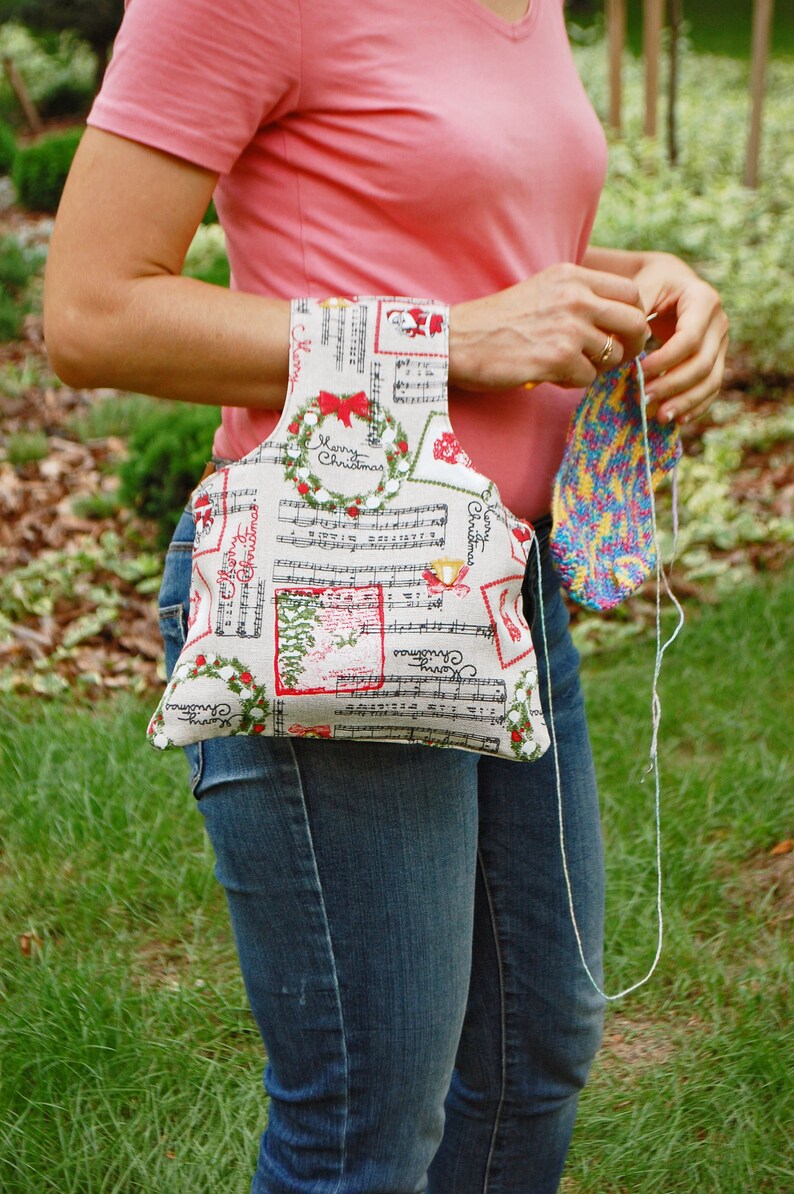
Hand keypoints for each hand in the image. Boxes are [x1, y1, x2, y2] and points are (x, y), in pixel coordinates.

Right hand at [449, 263, 651, 391]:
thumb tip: (619, 319)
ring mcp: (568, 328)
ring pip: (613, 355)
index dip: (633, 316)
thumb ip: (580, 296)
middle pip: (635, 322)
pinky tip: (550, 375)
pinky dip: (573, 382)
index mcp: (573, 276)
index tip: (621, 332)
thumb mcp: (543, 290)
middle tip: (616, 357)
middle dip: (632, 345)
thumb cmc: (498, 321)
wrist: (457, 340)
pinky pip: (588, 378)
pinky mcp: (557, 359)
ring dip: (597, 368)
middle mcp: (576, 297)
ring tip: (569, 366)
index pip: (631, 293)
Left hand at [634, 253, 728, 424]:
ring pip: (712, 380)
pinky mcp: (716, 360)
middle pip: (703, 363)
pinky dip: (696, 406)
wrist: (668, 283)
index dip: (666, 360)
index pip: (690, 338)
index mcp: (704, 300)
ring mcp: (721, 344)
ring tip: (660, 417)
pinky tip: (678, 420)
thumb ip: (636, 310)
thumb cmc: (650, 283)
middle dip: (673, 385)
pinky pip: (712, 388)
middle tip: (643, 399)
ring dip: (686, 402)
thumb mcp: (642, 286)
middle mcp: (719, 323)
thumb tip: (634, 343)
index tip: (640, 372)